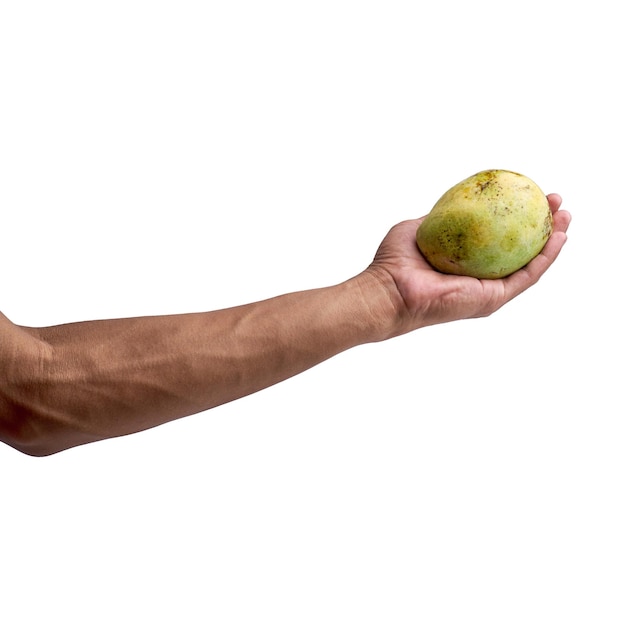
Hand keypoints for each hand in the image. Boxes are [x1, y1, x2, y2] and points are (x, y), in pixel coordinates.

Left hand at [365, 194, 570, 335]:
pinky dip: (545, 258)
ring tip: (566, 216)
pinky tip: (558, 237)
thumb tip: (456, 201)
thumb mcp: (420, 228)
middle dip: (541, 226)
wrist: (388, 288)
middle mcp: (479, 278)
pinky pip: (526, 276)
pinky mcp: (492, 299)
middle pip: (520, 251)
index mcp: (465, 264)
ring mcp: (488, 290)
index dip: (517, 217)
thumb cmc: (394, 261)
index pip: (498, 240)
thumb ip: (440, 217)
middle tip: (555, 203)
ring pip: (530, 264)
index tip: (530, 194)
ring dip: (551, 240)